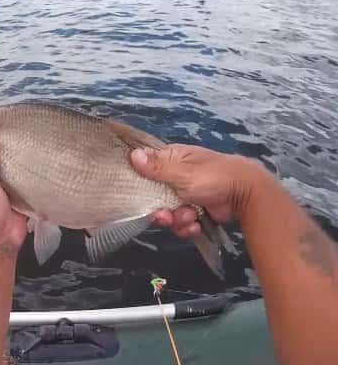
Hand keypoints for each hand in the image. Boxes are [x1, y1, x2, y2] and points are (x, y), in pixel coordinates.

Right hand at [130, 144, 266, 237]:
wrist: (247, 194)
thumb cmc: (215, 176)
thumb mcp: (182, 172)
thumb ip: (157, 167)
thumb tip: (132, 154)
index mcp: (172, 159)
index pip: (145, 169)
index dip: (140, 183)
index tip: (139, 195)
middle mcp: (175, 176)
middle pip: (154, 197)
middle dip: (161, 210)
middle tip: (166, 216)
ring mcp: (186, 194)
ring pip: (167, 213)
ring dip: (177, 219)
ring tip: (191, 217)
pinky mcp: (195, 210)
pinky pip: (181, 222)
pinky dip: (188, 226)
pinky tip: (197, 224)